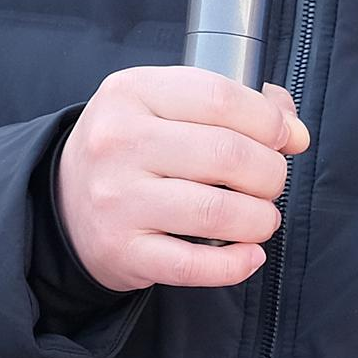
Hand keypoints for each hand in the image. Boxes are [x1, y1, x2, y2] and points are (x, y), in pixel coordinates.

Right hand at [54, 67, 310, 292]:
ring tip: (261, 219)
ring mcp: (117, 199)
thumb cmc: (132, 149)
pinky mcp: (122, 251)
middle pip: (228, 154)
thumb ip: (231, 104)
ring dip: (260, 219)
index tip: (287, 139)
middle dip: (270, 173)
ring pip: (219, 212)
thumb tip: (293, 131)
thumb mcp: (164, 104)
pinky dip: (236, 265)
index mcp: (131, 92)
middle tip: (270, 183)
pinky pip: (196, 265)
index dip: (270, 121)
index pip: (220, 97)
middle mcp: (118, 142)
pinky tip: (248, 255)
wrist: (65, 204)